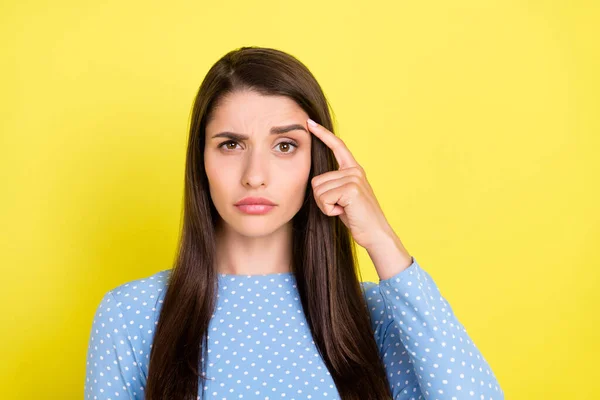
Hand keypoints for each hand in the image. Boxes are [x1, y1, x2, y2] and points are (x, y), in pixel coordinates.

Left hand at [306, 118, 394, 249]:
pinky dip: (329, 211)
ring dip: (326, 206)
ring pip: (318, 191)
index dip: (323, 134)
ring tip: (343, 210)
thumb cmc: (357, 218)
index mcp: (353, 169)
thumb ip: (334, 184)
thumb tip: (316, 180)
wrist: (375, 233)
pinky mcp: (352, 189)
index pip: (337, 146)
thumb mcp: (344, 196)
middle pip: (316, 180)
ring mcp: (354, 178)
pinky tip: (344, 213)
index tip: (309, 122)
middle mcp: (354, 171)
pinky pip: (324, 199)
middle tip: (340, 208)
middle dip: (322, 199)